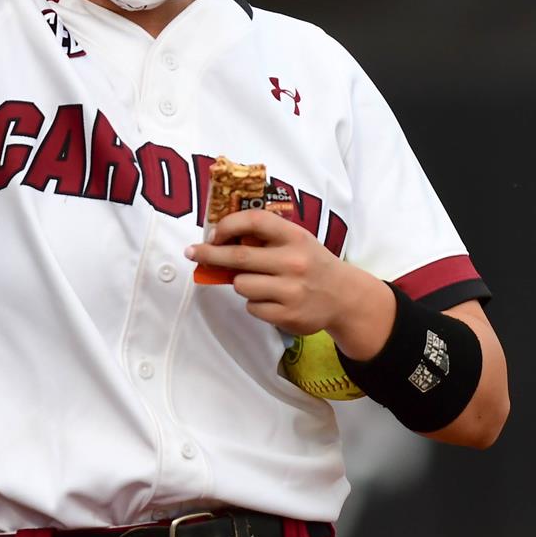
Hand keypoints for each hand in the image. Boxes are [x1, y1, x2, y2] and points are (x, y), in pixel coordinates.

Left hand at [186, 210, 392, 353]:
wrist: (343, 296)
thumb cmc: (310, 262)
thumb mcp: (296, 240)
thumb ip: (265, 237)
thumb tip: (218, 239)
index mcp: (295, 236)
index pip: (255, 220)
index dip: (228, 224)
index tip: (212, 233)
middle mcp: (294, 262)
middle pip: (238, 257)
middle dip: (210, 255)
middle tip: (192, 253)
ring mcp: (291, 290)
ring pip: (241, 285)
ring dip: (240, 283)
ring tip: (259, 281)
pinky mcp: (287, 315)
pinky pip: (252, 307)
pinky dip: (254, 303)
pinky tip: (272, 299)